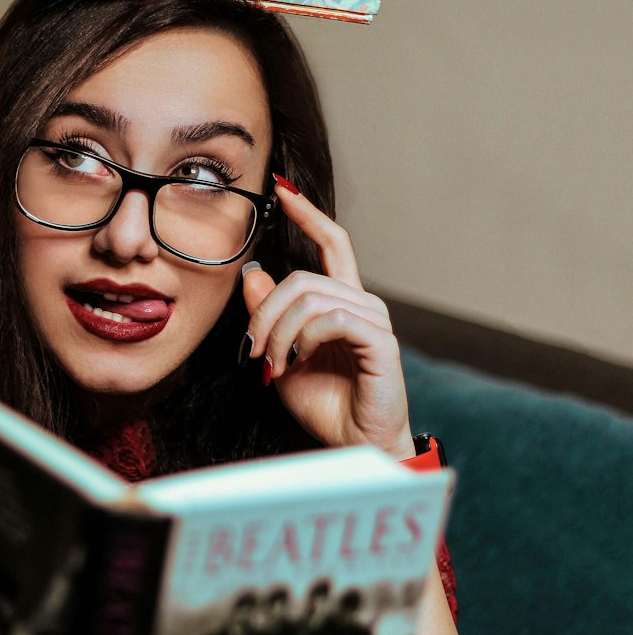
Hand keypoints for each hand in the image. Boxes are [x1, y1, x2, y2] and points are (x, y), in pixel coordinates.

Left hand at [241, 182, 414, 458]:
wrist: (352, 445)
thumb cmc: (324, 405)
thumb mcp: (282, 356)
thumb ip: (269, 317)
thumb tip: (254, 276)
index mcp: (342, 302)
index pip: (331, 243)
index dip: (309, 213)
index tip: (283, 189)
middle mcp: (362, 304)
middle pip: (302, 278)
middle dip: (265, 312)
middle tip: (253, 350)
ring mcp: (374, 321)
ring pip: (311, 298)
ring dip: (280, 332)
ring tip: (274, 364)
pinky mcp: (380, 342)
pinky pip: (332, 319)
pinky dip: (304, 339)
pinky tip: (298, 361)